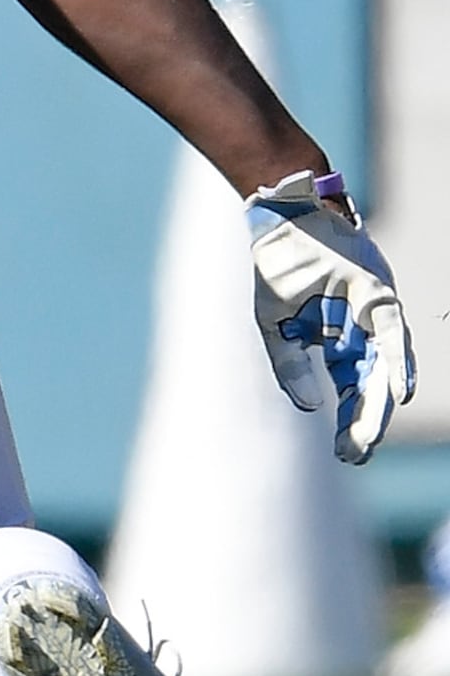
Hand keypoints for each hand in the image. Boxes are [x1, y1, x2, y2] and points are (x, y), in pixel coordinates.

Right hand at [247, 179, 416, 461]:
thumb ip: (290, 365)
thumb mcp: (274, 324)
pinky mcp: (378, 296)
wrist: (284, 220)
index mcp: (336, 339)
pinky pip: (392, 335)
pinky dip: (398, 363)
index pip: (350, 388)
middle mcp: (361, 331)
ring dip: (378, 402)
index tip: (347, 454)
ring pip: (382, 368)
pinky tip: (399, 392)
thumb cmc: (280, 267)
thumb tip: (307, 406)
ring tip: (370, 436)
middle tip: (357, 455)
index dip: (350, 421)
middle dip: (364, 422)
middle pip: (369, 385)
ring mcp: (373, 314)